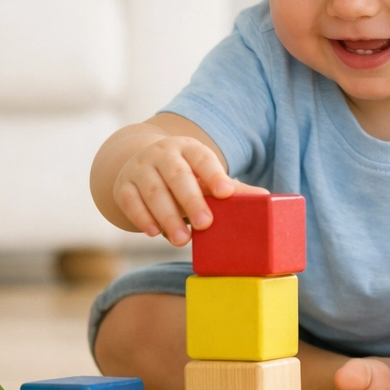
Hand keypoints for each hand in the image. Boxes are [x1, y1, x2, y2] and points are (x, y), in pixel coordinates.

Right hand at [111, 134, 266, 245]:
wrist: (142, 163)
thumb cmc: (184, 175)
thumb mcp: (205, 176)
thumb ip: (231, 188)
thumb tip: (266, 200)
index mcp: (188, 148)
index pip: (202, 158)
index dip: (214, 174)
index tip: (226, 193)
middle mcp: (162, 154)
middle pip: (177, 175)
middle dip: (191, 200)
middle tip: (206, 224)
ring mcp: (140, 169)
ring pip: (153, 191)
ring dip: (167, 217)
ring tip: (182, 240)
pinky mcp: (123, 186)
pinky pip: (130, 201)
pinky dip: (141, 218)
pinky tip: (154, 233)